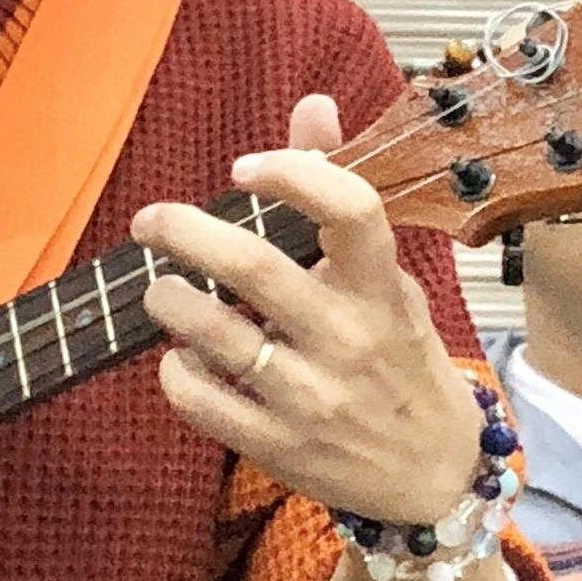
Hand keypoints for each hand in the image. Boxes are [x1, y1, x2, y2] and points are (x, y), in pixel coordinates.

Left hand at [133, 93, 481, 523]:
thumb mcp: (385, 279)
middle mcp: (346, 338)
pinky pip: (199, 399)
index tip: (243, 167)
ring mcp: (310, 397)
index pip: (349, 209)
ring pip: (212, 335)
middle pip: (252, 267)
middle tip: (148, 219)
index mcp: (379, 288)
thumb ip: (339, 193)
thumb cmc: (398, 357)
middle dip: (183, 230)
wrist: (433, 476)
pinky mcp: (277, 447)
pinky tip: (180, 357)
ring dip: (168, 299)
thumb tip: (313, 104)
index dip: (290, 173)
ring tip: (158, 288)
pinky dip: (174, 370)